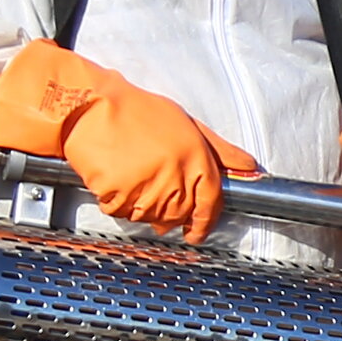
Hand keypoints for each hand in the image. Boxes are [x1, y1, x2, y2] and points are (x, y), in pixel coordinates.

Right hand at [0, 39, 258, 241]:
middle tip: (154, 193)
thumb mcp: (186, 123)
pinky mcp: (118, 195)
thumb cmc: (137, 112)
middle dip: (171, 213)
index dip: (205, 221)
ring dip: (143, 207)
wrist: (91, 108)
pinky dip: (118, 202)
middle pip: (180, 214)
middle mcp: (175, 174)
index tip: (196, 232)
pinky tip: (115, 179)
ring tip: (132, 177)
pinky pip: (123, 213)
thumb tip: (250, 168)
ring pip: (152, 217)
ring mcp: (146, 187)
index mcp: (195, 155)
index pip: (210, 200)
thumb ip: (220, 150)